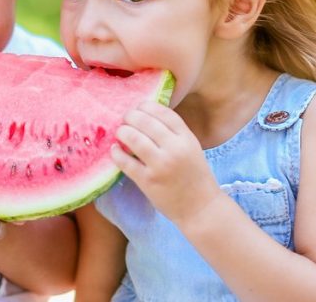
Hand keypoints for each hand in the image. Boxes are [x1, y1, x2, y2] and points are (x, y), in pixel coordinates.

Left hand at [111, 101, 220, 223]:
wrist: (201, 209)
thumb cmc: (195, 176)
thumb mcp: (191, 148)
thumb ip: (173, 133)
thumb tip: (145, 115)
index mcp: (187, 138)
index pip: (163, 113)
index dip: (147, 106)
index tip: (138, 107)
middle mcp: (174, 149)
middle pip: (146, 122)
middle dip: (131, 116)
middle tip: (125, 118)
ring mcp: (160, 165)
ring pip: (134, 138)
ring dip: (122, 131)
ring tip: (120, 132)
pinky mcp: (148, 181)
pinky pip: (126, 162)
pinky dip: (116, 153)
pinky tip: (115, 149)